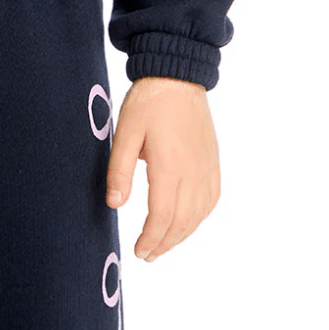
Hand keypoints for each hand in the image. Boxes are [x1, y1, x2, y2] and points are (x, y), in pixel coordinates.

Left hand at [104, 76, 219, 261]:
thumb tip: (115, 204)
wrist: (178, 74)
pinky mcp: (213, 161)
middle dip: (164, 243)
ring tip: (163, 244)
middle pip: (182, 221)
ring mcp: (207, 166)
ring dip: (182, 235)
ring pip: (199, 214)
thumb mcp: (126, 132)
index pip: (162, 216)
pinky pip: (211, 199)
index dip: (151, 239)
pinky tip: (188, 222)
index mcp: (170, 165)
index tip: (139, 251)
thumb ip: (119, 169)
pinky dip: (199, 217)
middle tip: (148, 255)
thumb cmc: (149, 101)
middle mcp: (193, 171)